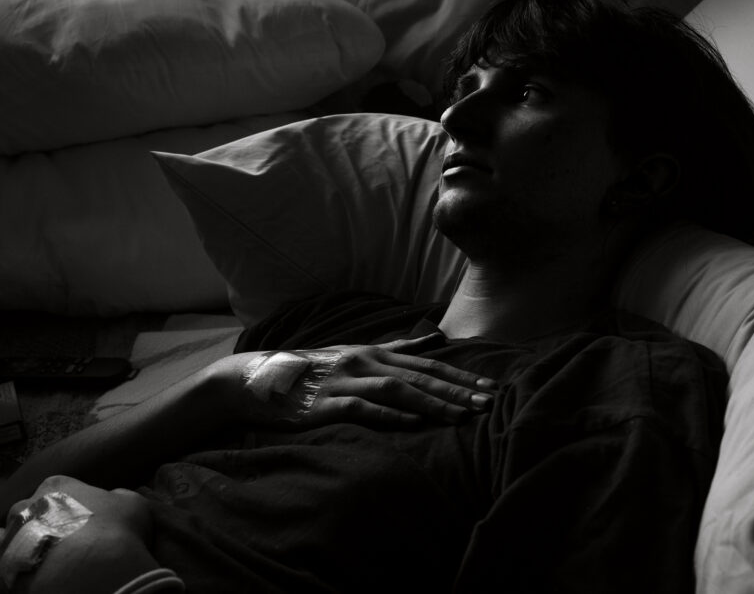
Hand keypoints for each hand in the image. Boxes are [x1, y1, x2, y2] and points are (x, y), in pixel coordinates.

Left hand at [1, 476, 159, 593]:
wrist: (92, 569)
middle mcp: (29, 504)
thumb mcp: (133, 503)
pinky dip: (20, 564)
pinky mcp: (5, 563)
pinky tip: (37, 569)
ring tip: (52, 557)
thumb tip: (114, 498)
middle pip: (34, 509)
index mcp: (57, 485)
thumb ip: (119, 496)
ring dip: (31, 542)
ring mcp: (14, 534)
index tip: (85, 517)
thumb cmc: (116, 529)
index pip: (60, 488)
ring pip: (18, 534)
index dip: (74, 503)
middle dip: (47, 520)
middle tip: (67, 537)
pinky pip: (7, 562)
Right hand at [222, 333, 498, 429]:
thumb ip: (397, 348)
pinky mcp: (324, 404)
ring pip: (397, 390)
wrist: (255, 379)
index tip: (490, 387)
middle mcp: (364, 363)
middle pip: (419, 376)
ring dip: (432, 403)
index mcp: (374, 352)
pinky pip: (362, 409)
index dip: (460, 376)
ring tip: (461, 416)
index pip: (427, 364)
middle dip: (456, 390)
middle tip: (487, 403)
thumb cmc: (313, 369)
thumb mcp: (356, 353)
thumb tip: (434, 340)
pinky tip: (413, 422)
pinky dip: (389, 414)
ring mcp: (344, 382)